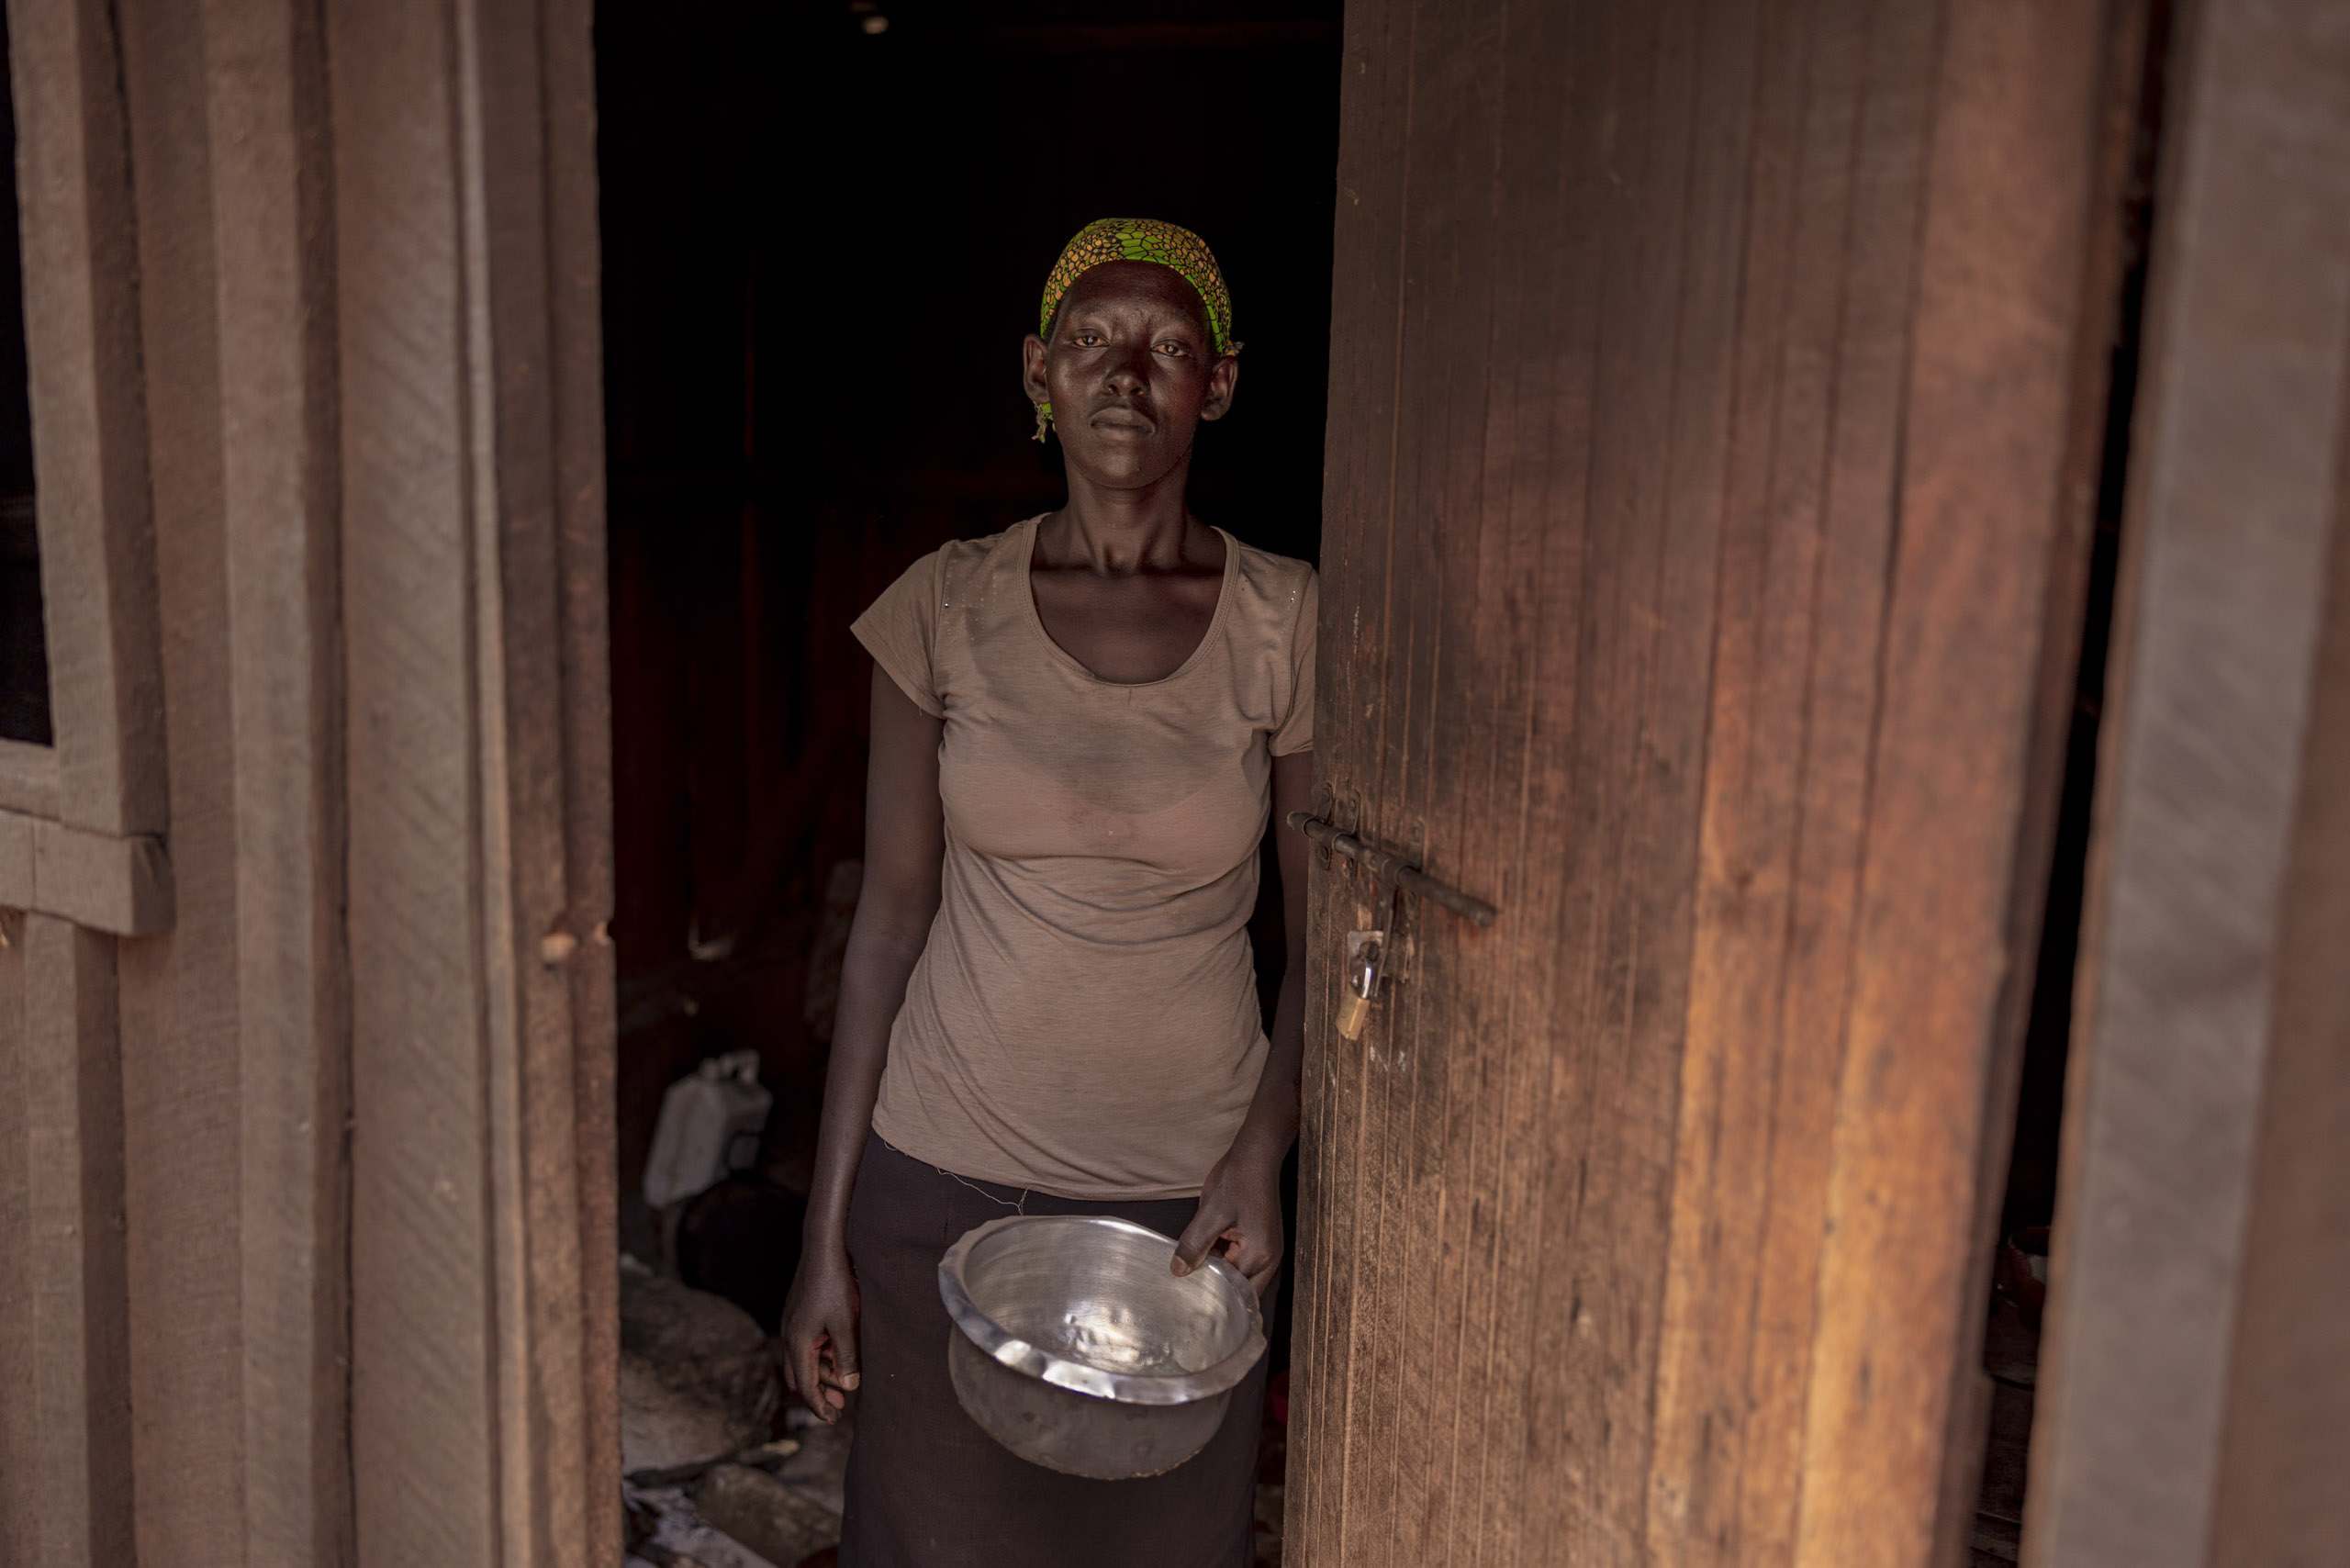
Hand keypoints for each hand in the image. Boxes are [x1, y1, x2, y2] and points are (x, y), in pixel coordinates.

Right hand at [780, 1240, 861, 1423]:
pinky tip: (839, 1354)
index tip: (834, 1420)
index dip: (820, 1407)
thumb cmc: (836, 1285)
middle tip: (841, 1405)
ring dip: (823, 1373)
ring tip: (846, 1380)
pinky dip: (821, 1355)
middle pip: (800, 1377)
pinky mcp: (800, 1314)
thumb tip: (849, 1387)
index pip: (806, 1387)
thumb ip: (847, 1357)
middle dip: (819, 1393)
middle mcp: (790, 1336)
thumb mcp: (847, 1324)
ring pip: (804, 1361)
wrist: (824, 1248)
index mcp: (799, 1343)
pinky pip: (807, 1344)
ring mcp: (793, 1324)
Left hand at [1172, 1137, 1285, 1296]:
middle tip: (1191, 1293)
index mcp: (1258, 1255)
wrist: (1256, 1156)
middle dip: (1220, 1294)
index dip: (1211, 1295)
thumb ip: (1194, 1244)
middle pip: (1242, 1292)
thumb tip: (1179, 1271)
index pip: (1233, 1291)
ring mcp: (1267, 1250)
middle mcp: (1269, 1258)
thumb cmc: (1238, 1180)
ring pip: (1243, 1279)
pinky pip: (1244, 1263)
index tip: (1188, 1296)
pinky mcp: (1262, 1242)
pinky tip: (1207, 1258)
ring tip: (1195, 1278)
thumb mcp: (1210, 1213)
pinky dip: (1227, 1264)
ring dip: (1222, 1278)